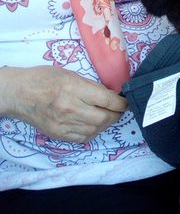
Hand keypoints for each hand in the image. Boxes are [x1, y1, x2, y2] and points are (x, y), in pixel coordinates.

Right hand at [0, 66, 127, 142]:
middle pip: (103, 118)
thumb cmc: (45, 78)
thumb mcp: (71, 74)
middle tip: (119, 110)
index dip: (121, 102)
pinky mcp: (58, 134)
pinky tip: (94, 125)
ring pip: (95, 130)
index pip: (107, 100)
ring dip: (106, 124)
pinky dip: (92, 133)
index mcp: (74, 88)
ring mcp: (63, 124)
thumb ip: (90, 86)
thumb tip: (110, 95)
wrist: (19, 94)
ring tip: (108, 117)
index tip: (126, 101)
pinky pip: (82, 138)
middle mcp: (70, 108)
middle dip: (116, 115)